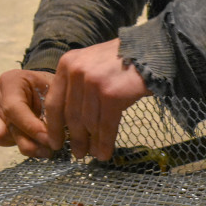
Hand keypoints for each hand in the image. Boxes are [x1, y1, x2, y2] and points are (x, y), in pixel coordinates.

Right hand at [0, 69, 54, 157]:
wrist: (46, 89)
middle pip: (2, 130)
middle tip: (50, 146)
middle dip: (29, 143)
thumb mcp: (58, 97)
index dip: (33, 129)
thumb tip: (51, 139)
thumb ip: (54, 114)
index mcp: (12, 80)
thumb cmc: (53, 92)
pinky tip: (13, 143)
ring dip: (19, 144)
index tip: (53, 142)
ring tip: (38, 141)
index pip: (14, 109)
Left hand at [45, 38, 149, 160]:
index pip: (54, 101)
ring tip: (94, 155)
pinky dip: (105, 143)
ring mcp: (93, 83)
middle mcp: (76, 72)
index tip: (55, 142)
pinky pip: (106, 125)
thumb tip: (73, 118)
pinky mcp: (111, 95)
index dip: (54, 126)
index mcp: (67, 64)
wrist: (152, 50)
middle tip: (77, 154)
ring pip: (88, 123)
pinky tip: (106, 154)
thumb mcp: (92, 63)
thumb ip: (79, 84)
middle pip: (71, 115)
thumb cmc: (125, 58)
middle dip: (74, 138)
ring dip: (91, 143)